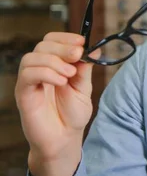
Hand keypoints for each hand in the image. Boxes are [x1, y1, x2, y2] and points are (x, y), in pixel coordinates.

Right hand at [14, 32, 97, 175]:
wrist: (64, 138)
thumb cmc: (72, 114)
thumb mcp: (84, 88)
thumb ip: (86, 69)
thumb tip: (95, 49)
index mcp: (55, 65)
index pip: (52, 40)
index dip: (65, 37)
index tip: (82, 42)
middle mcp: (40, 70)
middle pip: (42, 45)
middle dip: (62, 47)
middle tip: (77, 55)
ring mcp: (30, 81)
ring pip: (32, 57)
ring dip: (54, 61)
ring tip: (70, 74)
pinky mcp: (23, 94)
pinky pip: (27, 75)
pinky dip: (46, 73)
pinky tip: (61, 82)